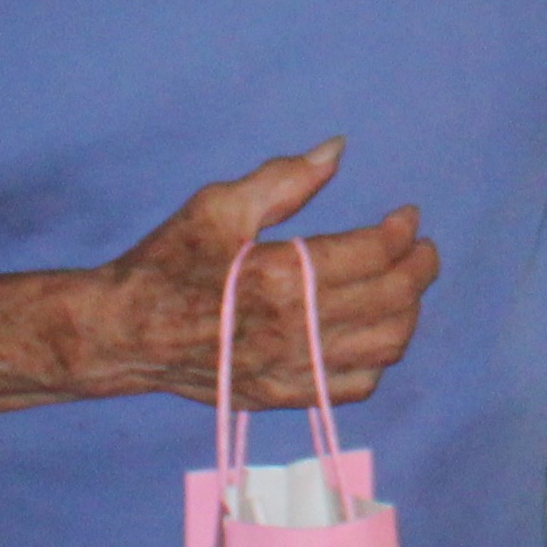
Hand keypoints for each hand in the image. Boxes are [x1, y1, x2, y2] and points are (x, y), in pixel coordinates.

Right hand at [76, 141, 436, 405]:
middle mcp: (295, 330)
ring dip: (407, 313)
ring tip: (402, 286)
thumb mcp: (218, 206)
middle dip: (419, 269)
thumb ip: (284, 179)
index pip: (374, 255)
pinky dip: (377, 359)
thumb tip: (337, 149)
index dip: (402, 233)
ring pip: (384, 348)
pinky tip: (370, 331)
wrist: (125, 333)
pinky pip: (354, 387)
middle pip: (392, 301)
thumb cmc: (167, 263)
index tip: (409, 217)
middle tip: (421, 249)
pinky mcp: (283, 396)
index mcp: (281, 277)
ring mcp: (291, 370)